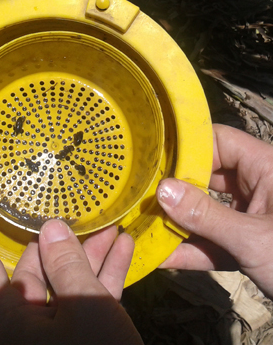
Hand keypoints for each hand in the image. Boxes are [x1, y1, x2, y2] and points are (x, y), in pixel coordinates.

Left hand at [0, 187, 143, 344]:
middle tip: (71, 201)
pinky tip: (125, 247)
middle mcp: (23, 317)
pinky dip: (105, 273)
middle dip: (57, 232)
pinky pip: (88, 295)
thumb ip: (66, 264)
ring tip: (110, 221)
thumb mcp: (84, 309)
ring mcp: (53, 326)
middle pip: (32, 261)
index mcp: (6, 313)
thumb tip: (50, 227)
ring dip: (89, 250)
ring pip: (65, 276)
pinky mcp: (81, 334)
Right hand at [157, 123, 272, 298]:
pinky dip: (193, 250)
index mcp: (266, 168)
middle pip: (206, 177)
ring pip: (207, 212)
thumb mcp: (254, 239)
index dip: (186, 147)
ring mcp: (251, 217)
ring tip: (144, 226)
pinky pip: (215, 241)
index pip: (218, 141)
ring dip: (179, 224)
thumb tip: (161, 191)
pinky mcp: (248, 244)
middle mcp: (257, 187)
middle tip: (140, 195)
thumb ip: (206, 216)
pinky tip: (164, 259)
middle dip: (174, 190)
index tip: (151, 160)